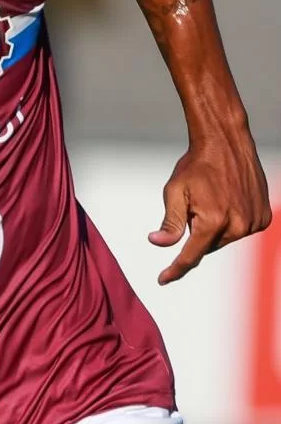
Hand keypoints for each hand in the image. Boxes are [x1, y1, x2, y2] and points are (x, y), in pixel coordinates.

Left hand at [149, 132, 271, 283]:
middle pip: (208, 245)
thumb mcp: (174, 191)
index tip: (163, 279)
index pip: (191, 255)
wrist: (227, 145)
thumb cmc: (196, 166)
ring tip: (213, 198)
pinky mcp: (264, 218)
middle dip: (197, 231)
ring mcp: (254, 222)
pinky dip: (231, 222)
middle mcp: (237, 226)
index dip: (175, 269)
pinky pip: (241, 230)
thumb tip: (158, 243)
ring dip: (215, 227)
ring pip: (224, 238)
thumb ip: (170, 222)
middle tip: (195, 203)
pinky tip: (227, 201)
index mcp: (212, 222)